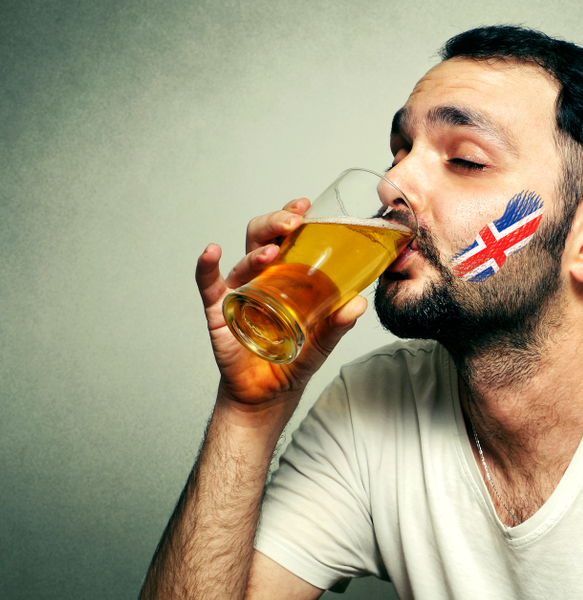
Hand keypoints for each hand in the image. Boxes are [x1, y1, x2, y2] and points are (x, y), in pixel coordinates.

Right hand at [195, 198, 367, 410]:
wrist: (268, 394)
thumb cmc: (293, 359)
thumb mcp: (322, 341)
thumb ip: (338, 324)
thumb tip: (358, 303)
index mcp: (284, 275)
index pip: (286, 237)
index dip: (292, 217)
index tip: (305, 205)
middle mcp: (260, 278)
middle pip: (261, 238)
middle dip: (275, 223)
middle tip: (293, 221)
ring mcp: (238, 292)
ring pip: (242, 260)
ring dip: (257, 252)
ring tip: (273, 251)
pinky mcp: (219, 313)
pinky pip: (208, 285)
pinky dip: (206, 267)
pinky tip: (211, 252)